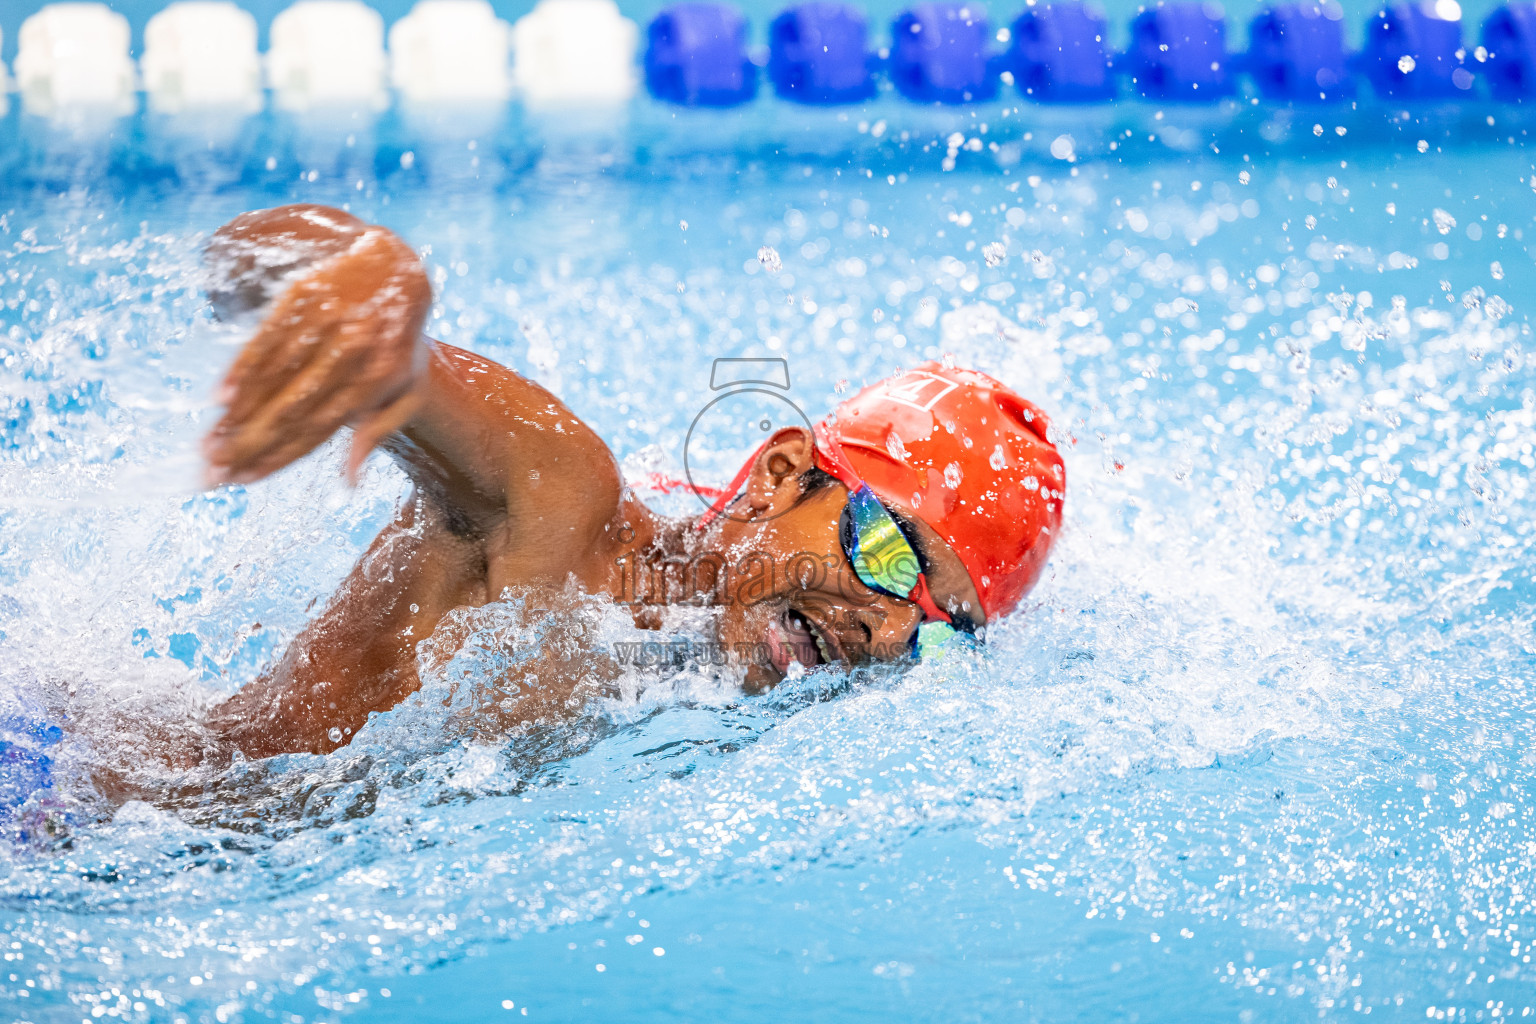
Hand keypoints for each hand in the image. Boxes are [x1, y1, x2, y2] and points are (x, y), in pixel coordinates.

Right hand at [203, 227, 430, 486]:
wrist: (394, 266)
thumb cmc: (399, 340)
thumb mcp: (407, 388)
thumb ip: (379, 432)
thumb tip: (350, 483)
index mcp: (375, 382)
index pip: (319, 430)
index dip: (280, 456)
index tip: (245, 478)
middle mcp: (351, 353)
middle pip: (291, 409)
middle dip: (249, 444)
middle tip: (213, 470)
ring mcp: (325, 322)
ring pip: (274, 378)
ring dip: (237, 415)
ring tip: (209, 443)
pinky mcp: (302, 296)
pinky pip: (266, 338)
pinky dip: (241, 370)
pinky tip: (220, 398)